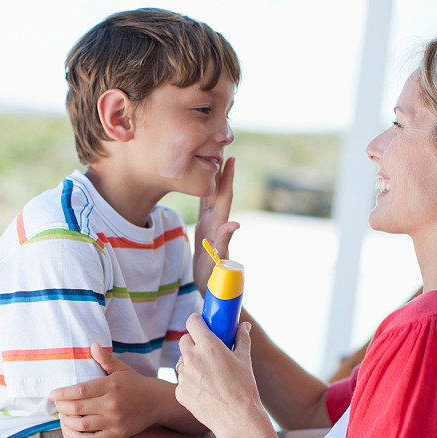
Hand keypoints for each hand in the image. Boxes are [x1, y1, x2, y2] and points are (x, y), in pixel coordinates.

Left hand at [50, 343, 159, 437]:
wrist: (156, 401)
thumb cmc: (135, 383)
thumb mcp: (122, 368)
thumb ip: (105, 359)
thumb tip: (92, 345)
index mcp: (111, 385)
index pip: (80, 390)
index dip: (63, 393)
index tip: (53, 393)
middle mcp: (112, 403)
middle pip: (78, 408)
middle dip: (62, 407)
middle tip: (56, 405)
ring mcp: (115, 420)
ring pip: (83, 424)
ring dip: (68, 421)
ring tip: (63, 416)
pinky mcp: (118, 434)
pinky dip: (79, 437)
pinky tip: (71, 431)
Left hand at [175, 314, 279, 437]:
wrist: (238, 420)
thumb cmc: (244, 388)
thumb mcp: (244, 359)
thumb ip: (242, 338)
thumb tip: (244, 326)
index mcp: (208, 345)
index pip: (192, 322)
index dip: (197, 321)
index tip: (201, 323)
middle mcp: (192, 358)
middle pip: (184, 340)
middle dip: (193, 342)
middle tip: (206, 350)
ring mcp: (183, 376)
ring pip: (182, 362)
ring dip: (191, 363)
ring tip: (208, 374)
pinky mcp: (179, 392)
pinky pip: (182, 381)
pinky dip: (190, 383)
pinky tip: (205, 390)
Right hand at [194, 157, 239, 293]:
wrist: (211, 288)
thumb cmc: (214, 278)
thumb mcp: (218, 261)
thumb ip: (225, 242)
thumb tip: (235, 224)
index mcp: (218, 227)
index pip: (224, 198)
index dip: (227, 179)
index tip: (231, 159)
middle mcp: (216, 223)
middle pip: (219, 193)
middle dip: (222, 172)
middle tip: (223, 149)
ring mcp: (210, 226)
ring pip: (211, 198)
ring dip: (213, 180)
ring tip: (213, 160)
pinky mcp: (204, 231)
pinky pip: (204, 207)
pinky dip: (204, 194)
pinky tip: (201, 183)